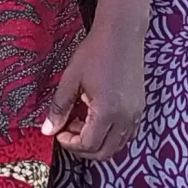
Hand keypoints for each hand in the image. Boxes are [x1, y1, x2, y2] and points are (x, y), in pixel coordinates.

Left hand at [44, 25, 144, 159]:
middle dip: (82, 148)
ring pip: (117, 146)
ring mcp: (135, 114)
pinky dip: (110, 135)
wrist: (122, 34)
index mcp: (107, 112)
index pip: (88, 145)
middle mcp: (125, 118)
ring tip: (80, 122)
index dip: (69, 144)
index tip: (58, 132)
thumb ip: (59, 108)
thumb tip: (48, 130)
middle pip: (104, 153)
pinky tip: (95, 118)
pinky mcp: (139, 108)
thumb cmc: (95, 52)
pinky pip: (126, 134)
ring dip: (97, 142)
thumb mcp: (71, 79)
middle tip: (67, 132)